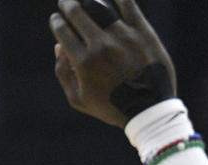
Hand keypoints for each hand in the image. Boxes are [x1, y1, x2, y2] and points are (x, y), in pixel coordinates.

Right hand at [49, 0, 175, 127]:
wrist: (151, 111)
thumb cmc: (113, 107)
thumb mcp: (79, 99)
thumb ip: (63, 73)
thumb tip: (58, 47)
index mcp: (84, 61)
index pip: (62, 29)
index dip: (57, 22)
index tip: (58, 20)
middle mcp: (101, 46)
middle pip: (77, 12)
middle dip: (67, 6)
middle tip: (67, 4)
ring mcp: (124, 37)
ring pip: (100, 7)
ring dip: (90, 3)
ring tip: (88, 4)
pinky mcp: (143, 34)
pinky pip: (129, 6)